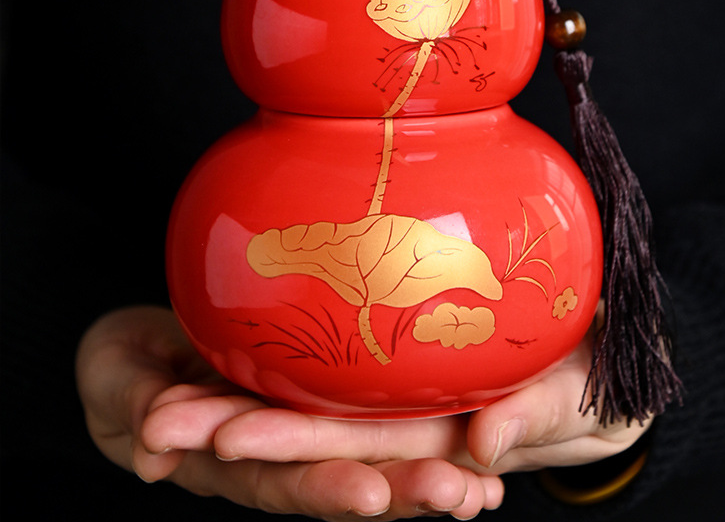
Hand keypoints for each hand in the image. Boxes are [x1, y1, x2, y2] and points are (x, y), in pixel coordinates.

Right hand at [75, 306, 502, 519]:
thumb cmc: (126, 370)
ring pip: (366, 452)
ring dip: (422, 471)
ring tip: (479, 487)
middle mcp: (276, 454)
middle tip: (453, 496)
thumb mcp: (118, 380)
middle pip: (340, 476)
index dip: (320, 489)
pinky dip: (420, 433)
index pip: (278, 479)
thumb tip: (152, 455)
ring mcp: (301, 426)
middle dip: (397, 491)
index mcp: (230, 459)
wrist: (147, 356)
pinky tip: (476, 445)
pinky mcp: (317, 396)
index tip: (367, 494)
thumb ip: (134, 406)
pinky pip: (369, 417)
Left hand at [197, 320, 649, 474]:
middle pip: (314, 430)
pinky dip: (286, 369)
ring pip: (315, 401)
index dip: (293, 448)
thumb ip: (536, 416)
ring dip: (241, 404)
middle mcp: (407, 421)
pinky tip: (232, 358)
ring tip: (165, 406)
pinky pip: (341, 367)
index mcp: (443, 438)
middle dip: (238, 432)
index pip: (360, 447)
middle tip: (161, 426)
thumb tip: (482, 448)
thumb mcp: (581, 398)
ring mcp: (399, 393)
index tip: (223, 442)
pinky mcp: (402, 359)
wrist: (604, 356)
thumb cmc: (598, 380)